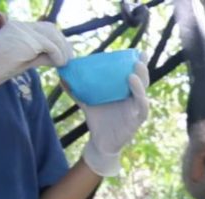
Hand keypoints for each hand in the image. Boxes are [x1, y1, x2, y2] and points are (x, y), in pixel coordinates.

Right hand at [0, 21, 71, 93]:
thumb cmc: (2, 67)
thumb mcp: (27, 58)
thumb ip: (42, 55)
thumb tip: (61, 57)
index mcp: (19, 27)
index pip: (45, 28)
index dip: (58, 40)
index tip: (65, 54)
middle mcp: (22, 25)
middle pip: (52, 29)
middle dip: (64, 44)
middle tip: (69, 59)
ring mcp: (24, 30)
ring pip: (53, 37)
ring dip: (62, 51)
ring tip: (63, 63)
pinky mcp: (28, 40)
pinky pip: (51, 46)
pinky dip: (58, 55)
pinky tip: (58, 64)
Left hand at [81, 61, 149, 176]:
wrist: (99, 142)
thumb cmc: (98, 119)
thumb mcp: (86, 102)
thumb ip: (76, 89)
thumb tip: (61, 75)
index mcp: (124, 91)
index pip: (133, 74)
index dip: (138, 63)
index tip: (138, 52)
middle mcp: (133, 98)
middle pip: (142, 81)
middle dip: (142, 70)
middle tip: (137, 59)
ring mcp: (135, 110)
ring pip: (143, 94)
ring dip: (141, 84)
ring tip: (134, 74)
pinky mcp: (136, 122)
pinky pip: (142, 111)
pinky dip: (142, 103)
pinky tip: (141, 97)